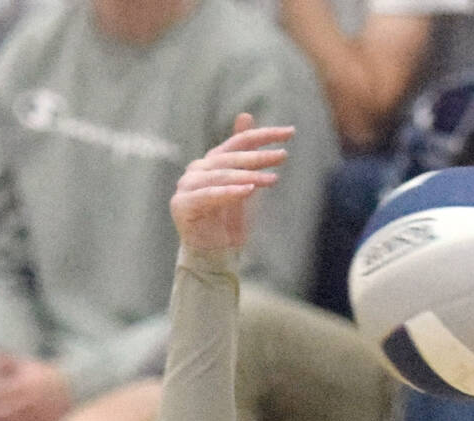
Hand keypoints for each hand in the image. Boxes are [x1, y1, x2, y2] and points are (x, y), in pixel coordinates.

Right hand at [170, 114, 291, 253]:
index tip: (290, 132)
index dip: (263, 135)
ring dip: (248, 176)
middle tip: (283, 156)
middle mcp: (198, 169)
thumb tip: (245, 115)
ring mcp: (187, 186)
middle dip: (258, 156)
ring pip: (220, 176)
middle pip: (230, 158)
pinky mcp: (183, 205)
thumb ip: (246, 156)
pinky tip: (247, 190)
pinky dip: (228, 193)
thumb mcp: (246, 185)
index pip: (239, 142)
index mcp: (213, 161)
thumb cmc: (230, 220)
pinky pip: (207, 196)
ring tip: (273, 179)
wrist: (214, 253)